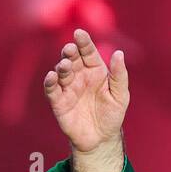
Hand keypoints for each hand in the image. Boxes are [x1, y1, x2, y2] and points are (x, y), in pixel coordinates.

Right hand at [43, 27, 128, 154]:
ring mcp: (68, 87)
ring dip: (62, 66)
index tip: (79, 33)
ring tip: (65, 64)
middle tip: (70, 48)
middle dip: (69, 52)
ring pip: (61, 72)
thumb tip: (119, 53)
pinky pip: (51, 89)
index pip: (88, 52)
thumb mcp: (120, 95)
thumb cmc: (112, 114)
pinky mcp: (58, 101)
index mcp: (95, 70)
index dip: (84, 42)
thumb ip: (120, 75)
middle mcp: (80, 76)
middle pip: (72, 59)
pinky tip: (51, 76)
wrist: (101, 139)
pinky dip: (50, 82)